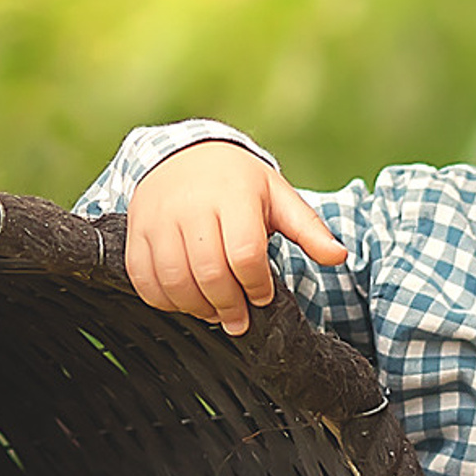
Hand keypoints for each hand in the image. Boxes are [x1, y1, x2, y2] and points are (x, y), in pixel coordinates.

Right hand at [123, 141, 348, 335]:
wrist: (181, 154)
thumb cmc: (238, 183)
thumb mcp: (277, 197)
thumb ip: (308, 229)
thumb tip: (339, 256)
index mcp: (233, 194)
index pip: (245, 253)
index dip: (256, 285)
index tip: (263, 296)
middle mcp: (191, 205)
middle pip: (210, 272)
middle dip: (229, 306)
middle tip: (239, 320)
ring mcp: (158, 218)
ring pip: (175, 280)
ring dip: (197, 308)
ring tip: (214, 313)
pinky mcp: (136, 232)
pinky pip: (144, 279)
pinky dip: (165, 300)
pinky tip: (185, 301)